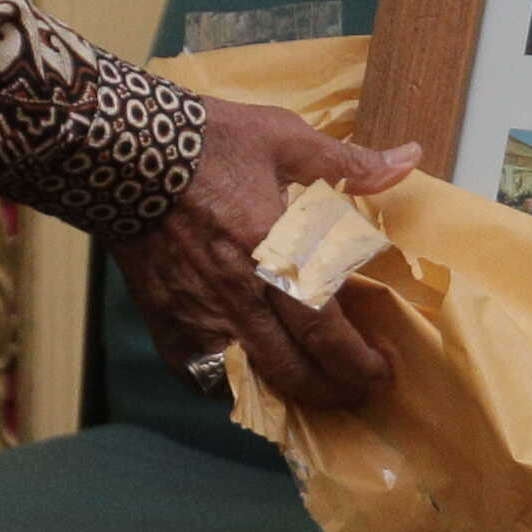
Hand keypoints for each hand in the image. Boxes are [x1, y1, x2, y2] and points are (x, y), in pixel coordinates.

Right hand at [122, 96, 417, 413]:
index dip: (358, 362)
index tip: (382, 371)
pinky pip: (200, 372)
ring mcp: (197, 313)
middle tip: (357, 390)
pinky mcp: (164, 319)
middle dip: (332, 391)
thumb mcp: (284, 138)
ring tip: (314, 388)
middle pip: (292, 370)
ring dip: (286, 392)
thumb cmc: (209, 142)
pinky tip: (251, 372)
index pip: (325, 329)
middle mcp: (237, 294)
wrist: (123, 151)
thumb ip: (348, 162)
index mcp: (273, 251)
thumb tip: (408, 158)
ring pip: (248, 379)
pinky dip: (229, 380)